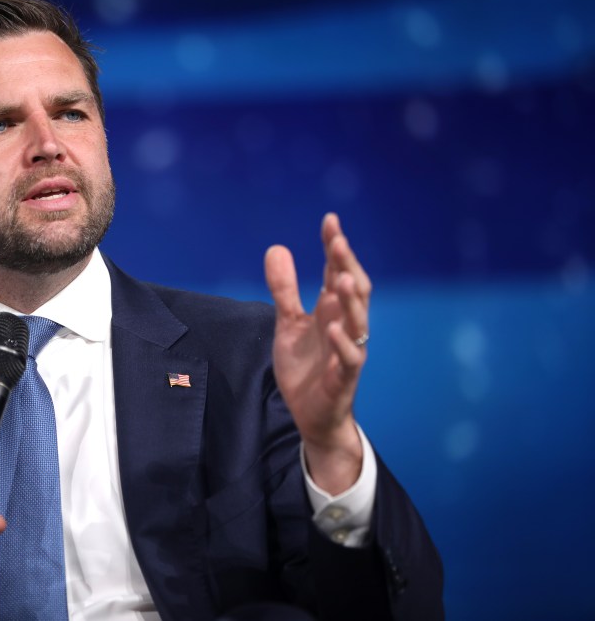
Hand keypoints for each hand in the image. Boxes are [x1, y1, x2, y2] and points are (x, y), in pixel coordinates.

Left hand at [264, 213, 371, 493]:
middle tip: (338, 240)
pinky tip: (334, 327)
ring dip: (350, 300)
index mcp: (331, 310)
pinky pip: (349, 358)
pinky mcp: (344, 376)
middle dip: (347, 265)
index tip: (330, 220)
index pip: (336, 271)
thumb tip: (276, 248)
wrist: (311, 414)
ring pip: (357, 321)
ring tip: (341, 278)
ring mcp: (347, 350)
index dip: (334, 248)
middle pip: (353, 289)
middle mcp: (344, 325)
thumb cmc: (305, 366)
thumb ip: (284, 289)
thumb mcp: (287, 323)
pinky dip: (344, 343)